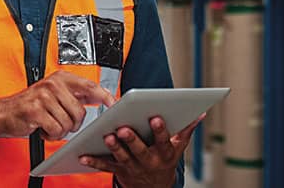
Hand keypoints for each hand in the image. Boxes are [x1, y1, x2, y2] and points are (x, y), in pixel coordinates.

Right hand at [0, 72, 115, 144]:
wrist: (3, 113)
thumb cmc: (31, 105)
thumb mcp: (54, 93)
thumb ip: (76, 94)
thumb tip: (102, 96)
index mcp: (61, 78)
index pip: (90, 87)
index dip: (105, 96)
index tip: (114, 104)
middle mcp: (53, 84)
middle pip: (80, 112)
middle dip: (73, 124)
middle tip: (60, 122)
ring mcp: (43, 96)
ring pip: (68, 123)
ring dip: (60, 130)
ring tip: (49, 123)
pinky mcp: (35, 110)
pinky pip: (56, 130)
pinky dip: (50, 135)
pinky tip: (42, 128)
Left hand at [78, 114, 202, 187]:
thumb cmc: (165, 160)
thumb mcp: (178, 148)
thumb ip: (186, 129)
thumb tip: (200, 112)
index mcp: (164, 153)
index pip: (163, 140)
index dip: (160, 130)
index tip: (156, 117)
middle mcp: (149, 161)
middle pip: (140, 150)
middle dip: (132, 139)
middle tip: (123, 128)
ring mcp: (133, 167)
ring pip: (122, 157)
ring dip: (114, 147)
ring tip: (107, 136)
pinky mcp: (119, 171)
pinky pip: (105, 166)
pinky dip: (94, 161)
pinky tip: (83, 155)